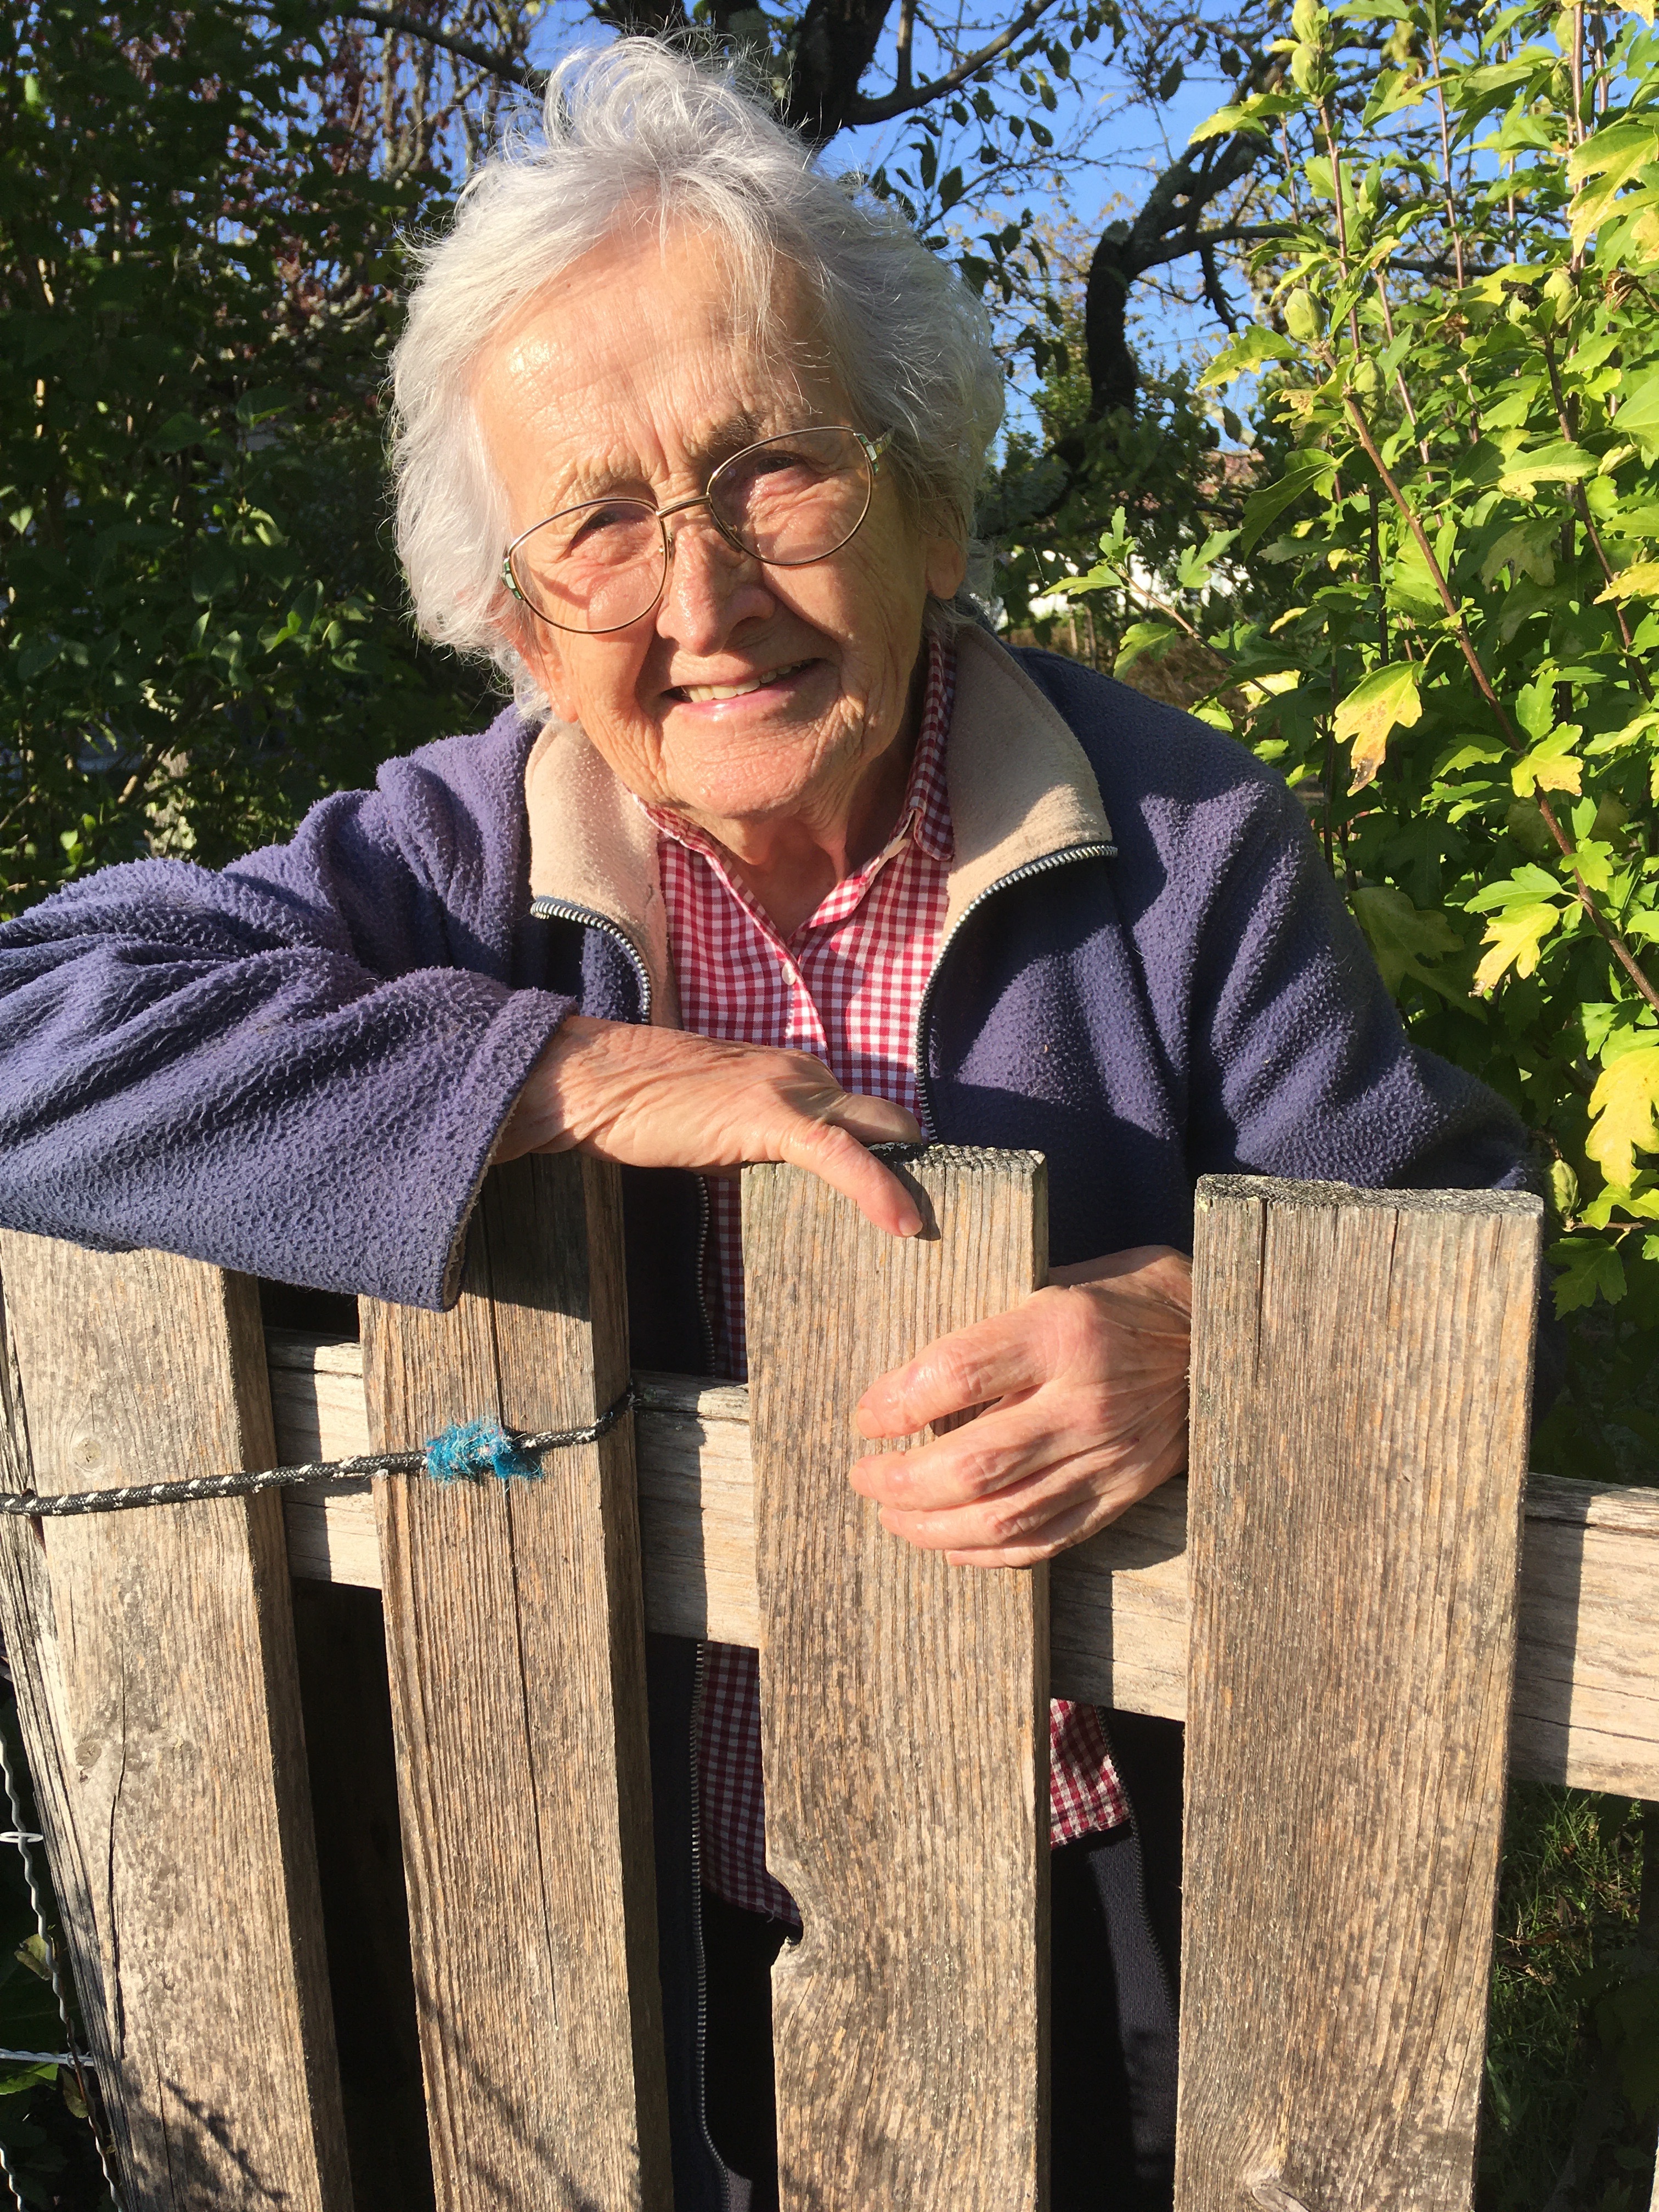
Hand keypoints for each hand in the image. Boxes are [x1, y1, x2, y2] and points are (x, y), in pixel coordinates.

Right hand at [495, 1015, 924, 1236]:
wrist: (597, 1082)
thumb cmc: (646, 1108)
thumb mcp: (722, 1127)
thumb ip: (765, 1146)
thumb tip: (792, 1186)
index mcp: (795, 1074)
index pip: (867, 1114)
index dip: (896, 1156)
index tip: (917, 1196)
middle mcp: (805, 1074)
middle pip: (887, 1120)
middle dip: (917, 1167)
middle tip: (939, 1218)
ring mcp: (790, 1091)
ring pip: (877, 1132)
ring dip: (910, 1181)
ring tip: (933, 1231)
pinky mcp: (770, 1117)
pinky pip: (841, 1154)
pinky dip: (878, 1188)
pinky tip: (903, 1225)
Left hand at [849, 1246, 1191, 1566]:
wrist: (1221, 1339)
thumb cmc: (1126, 1299)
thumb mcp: (1062, 1283)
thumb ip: (996, 1329)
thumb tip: (914, 1378)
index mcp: (1064, 1331)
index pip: (956, 1374)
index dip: (895, 1404)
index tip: (865, 1417)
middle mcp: (1085, 1401)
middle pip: (973, 1463)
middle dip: (901, 1482)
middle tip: (863, 1476)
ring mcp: (1108, 1456)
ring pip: (1002, 1516)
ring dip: (930, 1527)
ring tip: (892, 1514)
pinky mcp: (1122, 1493)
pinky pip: (1044, 1540)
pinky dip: (986, 1553)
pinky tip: (948, 1546)